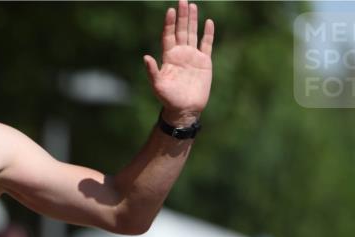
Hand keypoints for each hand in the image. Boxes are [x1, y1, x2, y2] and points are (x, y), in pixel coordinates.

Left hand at [143, 0, 213, 124]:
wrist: (185, 109)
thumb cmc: (169, 99)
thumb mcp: (158, 85)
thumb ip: (152, 71)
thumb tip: (145, 57)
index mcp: (169, 57)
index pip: (169, 36)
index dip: (169, 23)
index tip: (170, 10)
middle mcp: (181, 54)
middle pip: (181, 31)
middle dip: (182, 16)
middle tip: (183, 1)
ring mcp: (193, 57)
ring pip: (193, 34)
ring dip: (193, 21)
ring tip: (192, 6)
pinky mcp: (204, 62)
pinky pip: (207, 44)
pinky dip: (208, 34)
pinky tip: (208, 22)